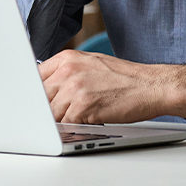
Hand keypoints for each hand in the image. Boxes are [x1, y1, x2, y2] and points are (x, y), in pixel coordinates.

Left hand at [38, 49, 185, 124]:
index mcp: (67, 58)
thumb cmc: (124, 78)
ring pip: (49, 113)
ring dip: (59, 120)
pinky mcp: (83, 106)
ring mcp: (74, 88)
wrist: (151, 85)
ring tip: (77, 117)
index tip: (34, 103)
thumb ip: (66, 73)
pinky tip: (84, 123)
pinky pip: (64, 124)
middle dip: (46, 109)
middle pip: (39, 97)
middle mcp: (68, 70)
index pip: (34, 77)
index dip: (34, 94)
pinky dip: (71, 128)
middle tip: (59, 114)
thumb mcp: (90, 64)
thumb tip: (46, 88)